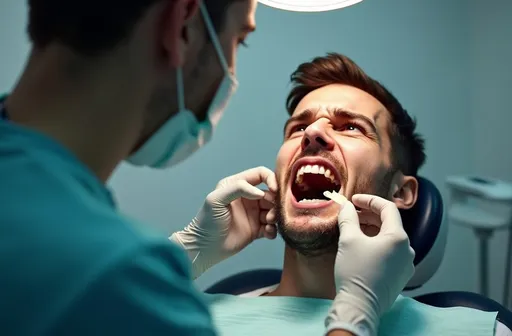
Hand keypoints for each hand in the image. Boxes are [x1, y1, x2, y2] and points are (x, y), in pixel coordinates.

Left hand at [170, 167, 277, 278]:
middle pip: (270, 194)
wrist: (205, 248)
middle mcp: (247, 198)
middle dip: (274, 202)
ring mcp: (253, 214)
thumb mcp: (217, 199)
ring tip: (268, 223)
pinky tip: (267, 233)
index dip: (271, 179)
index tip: (275, 190)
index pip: (260, 174)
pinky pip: (271, 227)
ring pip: (273, 210)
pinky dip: (273, 229)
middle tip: (270, 213)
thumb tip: (260, 192)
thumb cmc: (207, 221)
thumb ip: (238, 188)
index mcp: (237, 185)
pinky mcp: (256, 230)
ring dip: (274, 216)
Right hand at [325, 194, 414, 335]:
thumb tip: (346, 206)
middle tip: (351, 214)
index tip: (354, 200)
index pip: (388, 208)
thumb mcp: (348, 240)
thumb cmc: (355, 272)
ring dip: (372, 230)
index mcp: (399, 238)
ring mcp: (406, 265)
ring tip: (354, 230)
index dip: (369, 200)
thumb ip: (348, 218)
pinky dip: (377, 245)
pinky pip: (391, 253)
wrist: (360, 307)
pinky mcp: (401, 277)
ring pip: (390, 239)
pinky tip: (362, 247)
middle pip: (390, 223)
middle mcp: (408, 250)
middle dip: (369, 216)